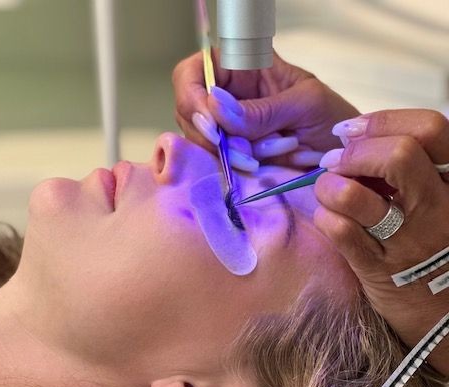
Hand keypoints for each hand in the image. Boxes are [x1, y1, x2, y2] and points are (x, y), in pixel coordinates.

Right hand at [172, 49, 358, 170]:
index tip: (211, 123)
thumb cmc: (334, 120)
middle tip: (242, 153)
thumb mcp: (305, 106)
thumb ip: (263, 110)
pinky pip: (214, 163)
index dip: (193, 95)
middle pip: (189, 110)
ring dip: (226, 155)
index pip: (196, 71)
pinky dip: (232, 169)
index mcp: (244, 67)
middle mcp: (230, 95)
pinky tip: (258, 168)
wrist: (346, 158)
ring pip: (199, 140)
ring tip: (262, 160)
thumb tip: (215, 107)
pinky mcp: (233, 156)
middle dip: (210, 135)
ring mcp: (229, 128)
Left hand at [314, 109, 448, 375]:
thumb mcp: (438, 203)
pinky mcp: (379, 270)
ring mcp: (409, 241)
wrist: (443, 316)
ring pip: (356, 195)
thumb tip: (358, 141)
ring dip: (330, 185)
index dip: (383, 121)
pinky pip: (340, 231)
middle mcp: (439, 208)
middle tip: (336, 161)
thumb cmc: (434, 249)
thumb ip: (411, 171)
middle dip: (354, 152)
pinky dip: (324, 217)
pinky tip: (328, 218)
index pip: (431, 129)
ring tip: (328, 190)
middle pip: (398, 154)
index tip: (350, 130)